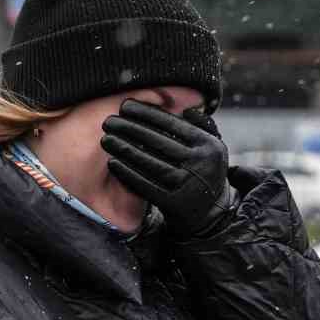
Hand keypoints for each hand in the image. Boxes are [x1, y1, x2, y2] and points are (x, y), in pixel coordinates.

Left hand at [101, 101, 235, 236]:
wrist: (210, 213)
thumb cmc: (204, 171)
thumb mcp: (212, 147)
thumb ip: (201, 125)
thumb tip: (187, 108)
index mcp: (208, 145)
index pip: (173, 124)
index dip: (147, 113)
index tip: (126, 106)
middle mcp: (201, 164)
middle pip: (158, 142)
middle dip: (130, 128)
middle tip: (109, 121)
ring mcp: (188, 185)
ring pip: (150, 163)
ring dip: (125, 149)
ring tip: (107, 139)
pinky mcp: (174, 203)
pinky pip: (146, 186)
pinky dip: (128, 174)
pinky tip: (113, 163)